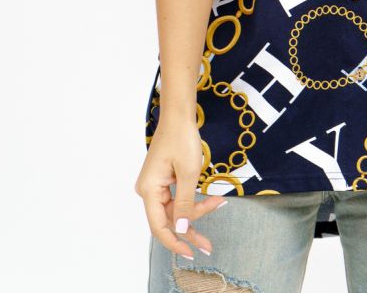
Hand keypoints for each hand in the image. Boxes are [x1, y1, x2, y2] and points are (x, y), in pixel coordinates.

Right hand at [134, 117, 226, 257]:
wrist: (179, 115)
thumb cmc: (182, 139)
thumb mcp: (188, 173)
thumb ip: (184, 204)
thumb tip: (181, 230)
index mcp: (149, 190)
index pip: (159, 226)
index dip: (175, 241)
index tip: (191, 252)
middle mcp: (148, 190)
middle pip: (168, 219)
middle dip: (190, 230)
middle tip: (208, 245)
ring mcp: (155, 185)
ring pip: (174, 209)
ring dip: (195, 213)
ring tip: (218, 207)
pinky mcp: (163, 180)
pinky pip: (176, 198)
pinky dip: (192, 201)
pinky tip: (211, 201)